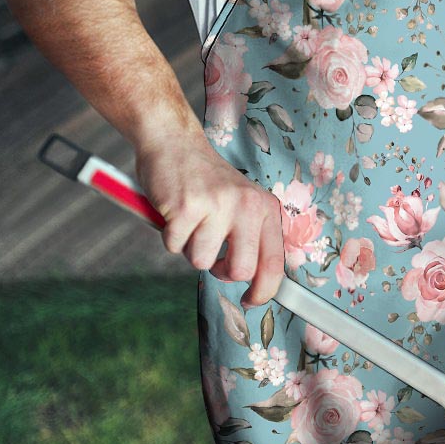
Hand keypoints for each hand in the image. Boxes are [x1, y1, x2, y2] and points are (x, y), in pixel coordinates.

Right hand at [135, 132, 284, 307]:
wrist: (175, 143)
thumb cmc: (207, 181)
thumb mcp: (242, 202)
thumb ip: (252, 236)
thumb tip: (258, 283)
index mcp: (265, 207)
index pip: (275, 262)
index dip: (264, 290)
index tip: (252, 300)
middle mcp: (246, 205)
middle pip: (241, 270)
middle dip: (221, 271)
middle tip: (212, 254)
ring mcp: (217, 205)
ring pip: (201, 261)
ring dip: (190, 248)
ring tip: (191, 222)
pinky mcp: (186, 207)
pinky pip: (174, 247)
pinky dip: (170, 236)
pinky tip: (175, 213)